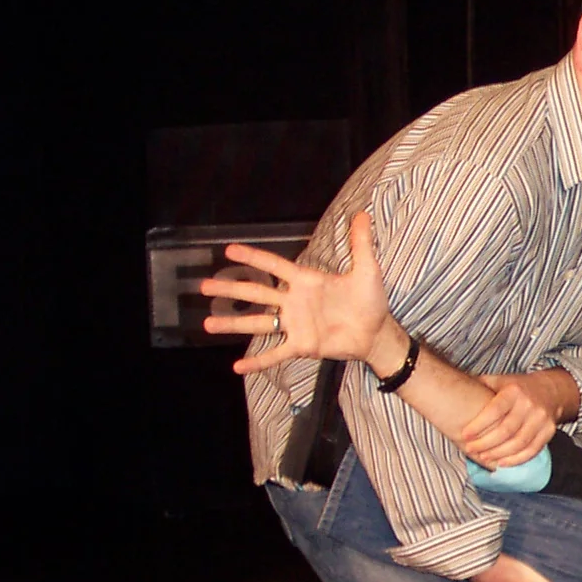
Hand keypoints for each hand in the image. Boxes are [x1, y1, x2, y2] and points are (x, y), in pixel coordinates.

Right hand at [201, 210, 392, 373]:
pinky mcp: (302, 346)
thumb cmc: (371, 301)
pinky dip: (257, 361)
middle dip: (230, 289)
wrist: (377, 333)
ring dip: (233, 324)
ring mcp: (296, 325)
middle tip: (203, 286)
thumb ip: (361, 243)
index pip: (274, 265)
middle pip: (256, 293)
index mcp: (306, 281)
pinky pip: (275, 353)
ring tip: (208, 324)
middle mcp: (295, 302)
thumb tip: (363, 214)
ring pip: (258, 323)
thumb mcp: (367, 270)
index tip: (229, 249)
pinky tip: (237, 367)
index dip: (253, 257)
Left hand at [461, 373, 570, 468]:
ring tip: (484, 457)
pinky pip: (532, 450)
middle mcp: (529, 404)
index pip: (495, 411)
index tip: (465, 435)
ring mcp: (541, 419)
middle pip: (506, 430)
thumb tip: (452, 390)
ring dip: (499, 453)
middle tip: (471, 449)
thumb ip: (480, 386)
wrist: (550, 391)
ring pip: (519, 442)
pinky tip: (502, 463)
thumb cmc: (517, 388)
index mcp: (514, 391)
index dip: (478, 425)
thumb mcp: (499, 381)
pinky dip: (517, 459)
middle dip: (486, 443)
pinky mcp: (548, 431)